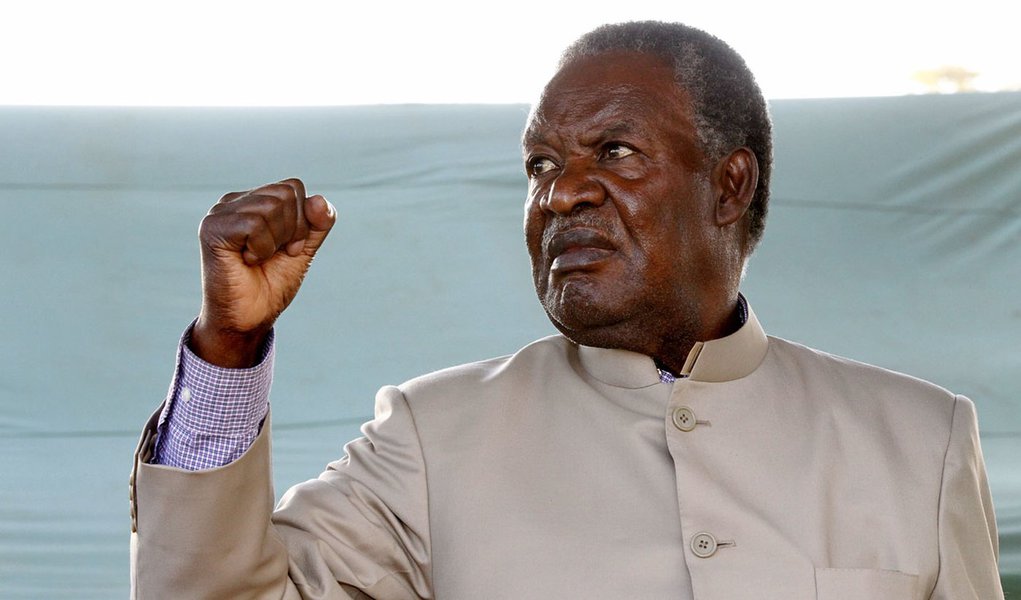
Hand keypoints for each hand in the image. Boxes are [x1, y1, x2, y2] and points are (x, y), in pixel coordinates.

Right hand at [191, 178, 335, 366]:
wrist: (249, 318)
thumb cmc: (271, 284)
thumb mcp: (304, 249)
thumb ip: (318, 223)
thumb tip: (319, 200)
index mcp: (254, 201)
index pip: (293, 187)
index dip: (302, 221)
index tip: (289, 248)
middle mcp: (235, 202)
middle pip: (285, 193)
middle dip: (292, 231)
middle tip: (274, 255)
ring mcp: (220, 213)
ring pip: (271, 206)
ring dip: (275, 242)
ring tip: (257, 258)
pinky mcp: (212, 228)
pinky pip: (254, 224)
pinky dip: (261, 248)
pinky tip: (246, 260)